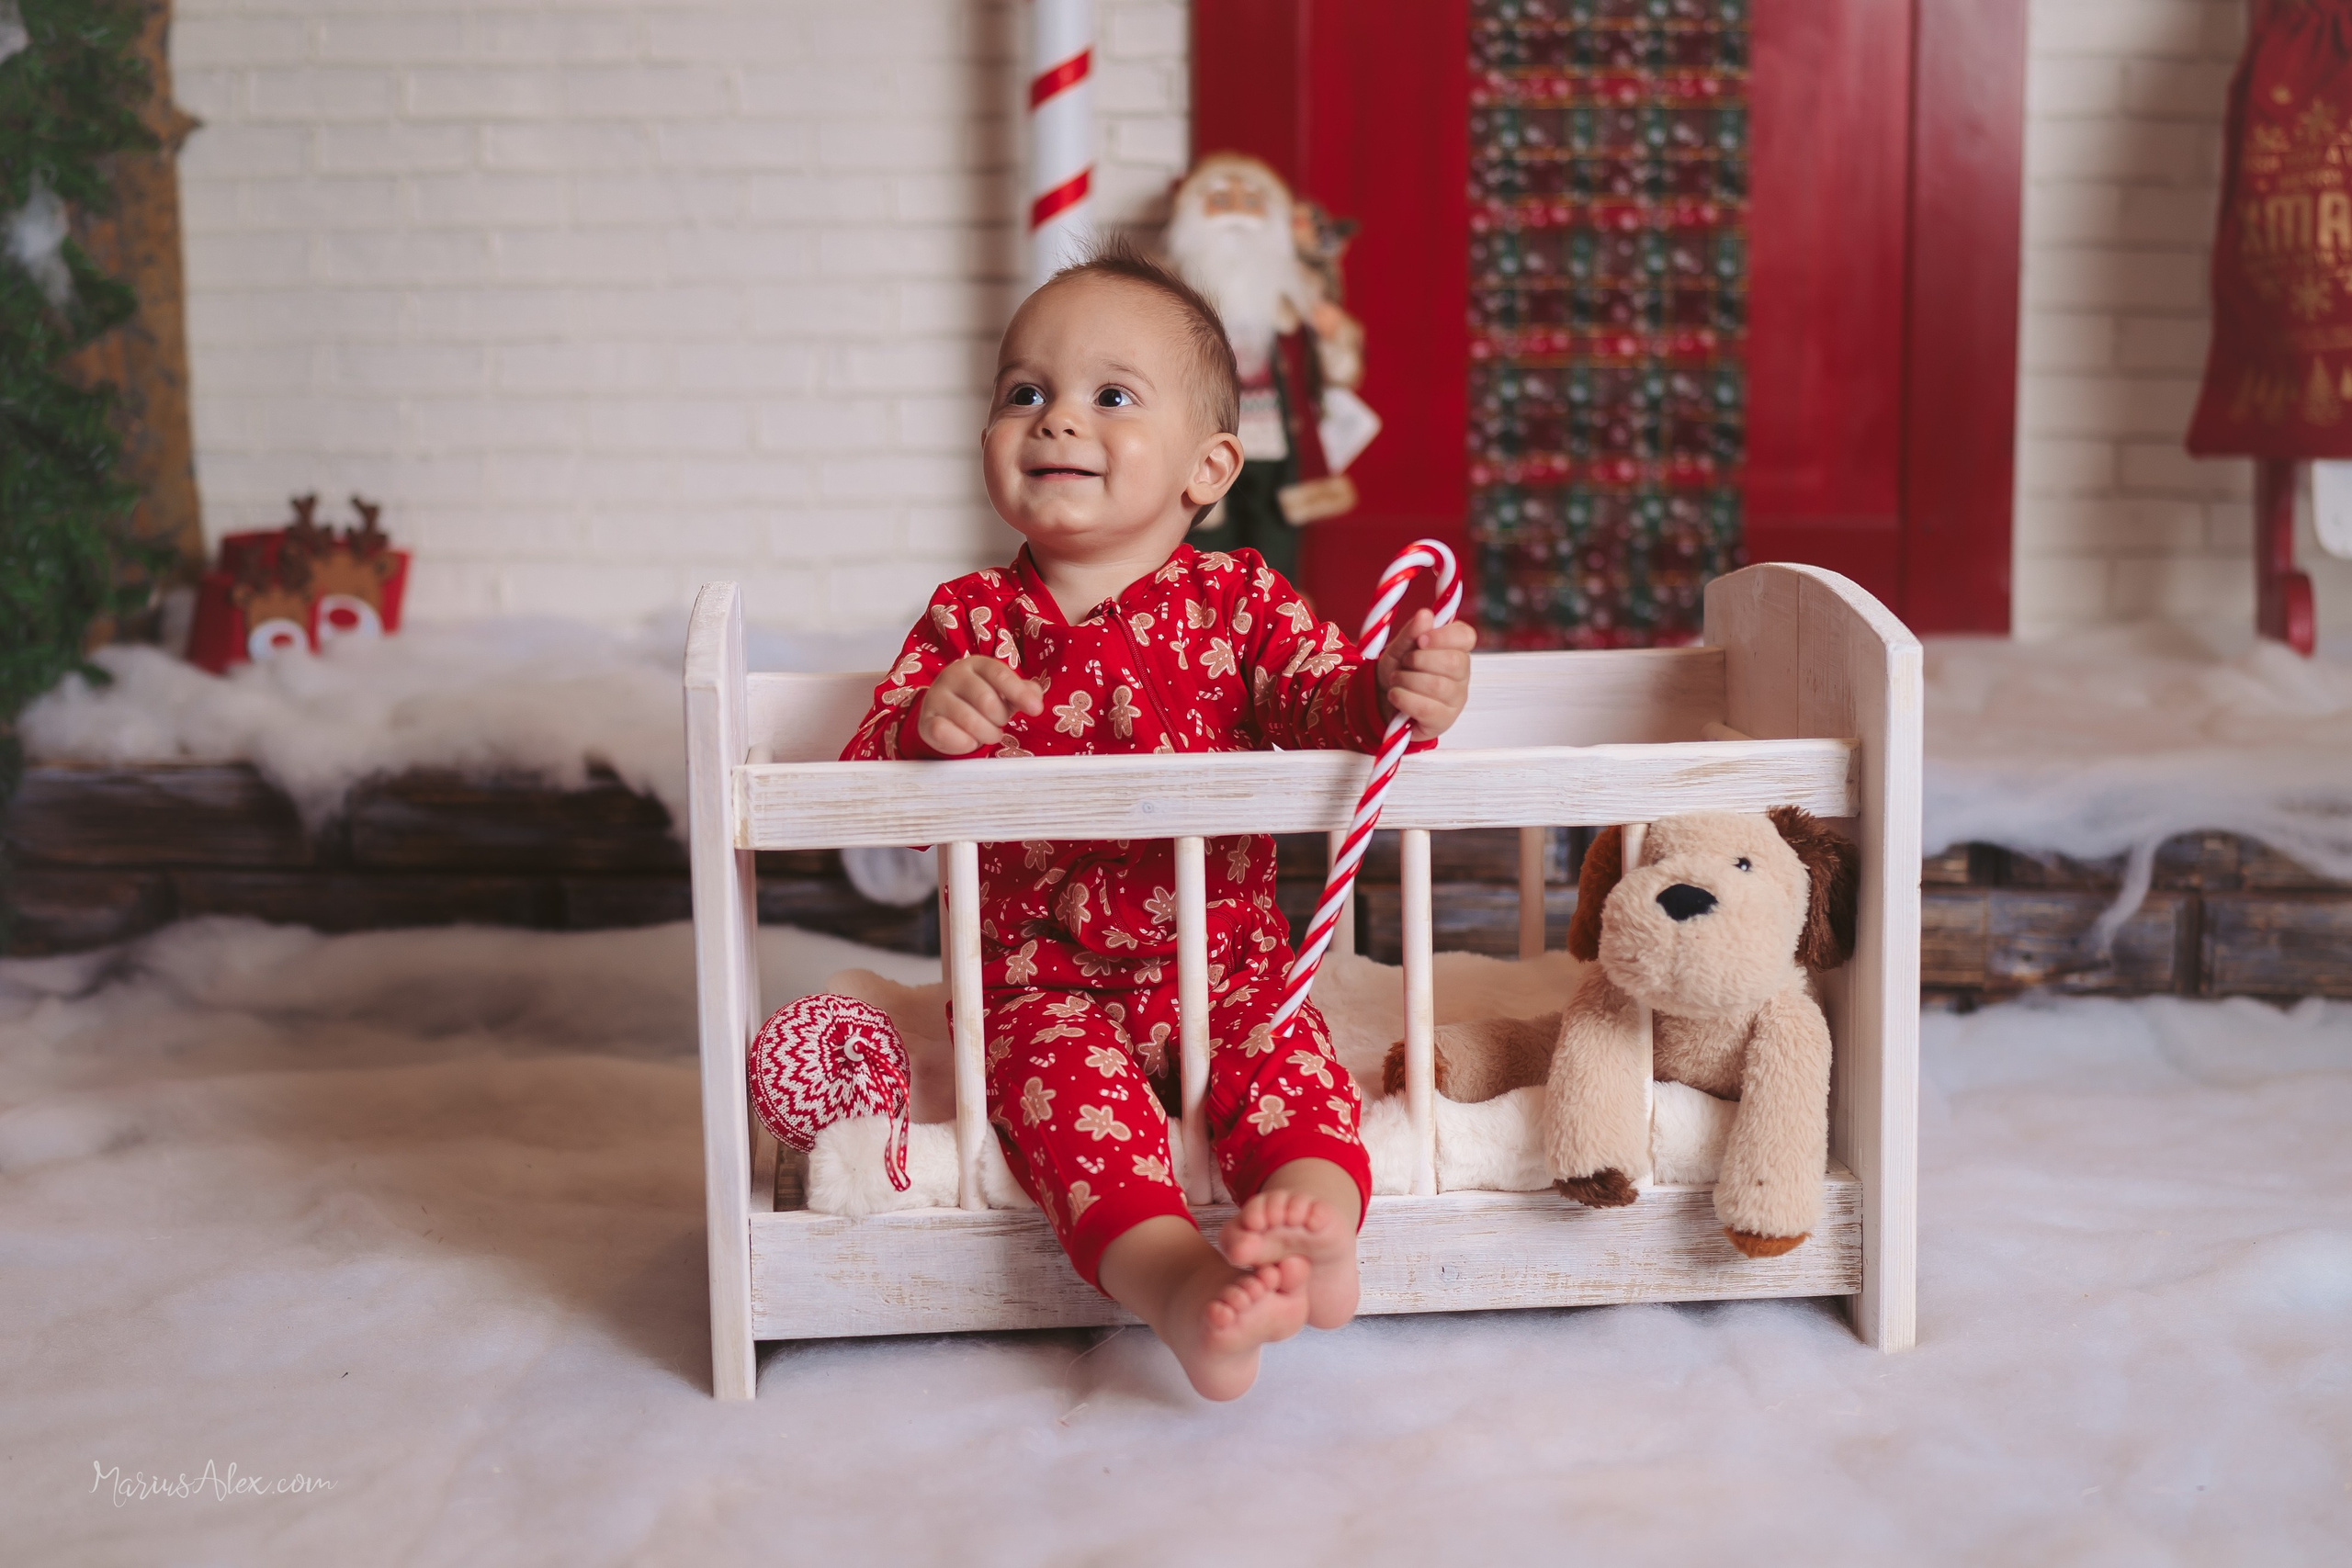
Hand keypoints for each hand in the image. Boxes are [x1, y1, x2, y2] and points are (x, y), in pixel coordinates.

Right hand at [916, 656, 1044, 755]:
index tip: (1036, 710)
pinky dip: (965, 743)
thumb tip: (1035, 698)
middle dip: (1000, 719)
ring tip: (987, 733)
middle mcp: (953, 675)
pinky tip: (968, 740)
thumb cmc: (979, 700)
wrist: (943, 712)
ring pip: (970, 721)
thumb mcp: (1004, 692)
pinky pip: (947, 734)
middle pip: (987, 701)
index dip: (1019, 693)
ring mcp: (936, 696)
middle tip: (998, 723)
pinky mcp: (926, 720)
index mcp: (976, 664)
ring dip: (986, 734)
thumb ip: (1024, 692)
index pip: (999, 674)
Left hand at [1374, 609, 1474, 741]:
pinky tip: (1396, 696)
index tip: (1420, 640)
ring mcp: (1455, 700)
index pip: (1466, 637)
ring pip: (1437, 686)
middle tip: (1404, 663)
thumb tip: (1425, 614)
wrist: (1383, 702)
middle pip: (1453, 662)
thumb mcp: (1399, 648)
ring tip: (1396, 680)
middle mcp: (1462, 675)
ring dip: (1406, 680)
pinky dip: (1403, 699)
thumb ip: (1411, 633)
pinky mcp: (1443, 721)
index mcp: (1456, 650)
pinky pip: (1426, 708)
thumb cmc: (1398, 671)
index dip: (1443, 636)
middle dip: (1419, 660)